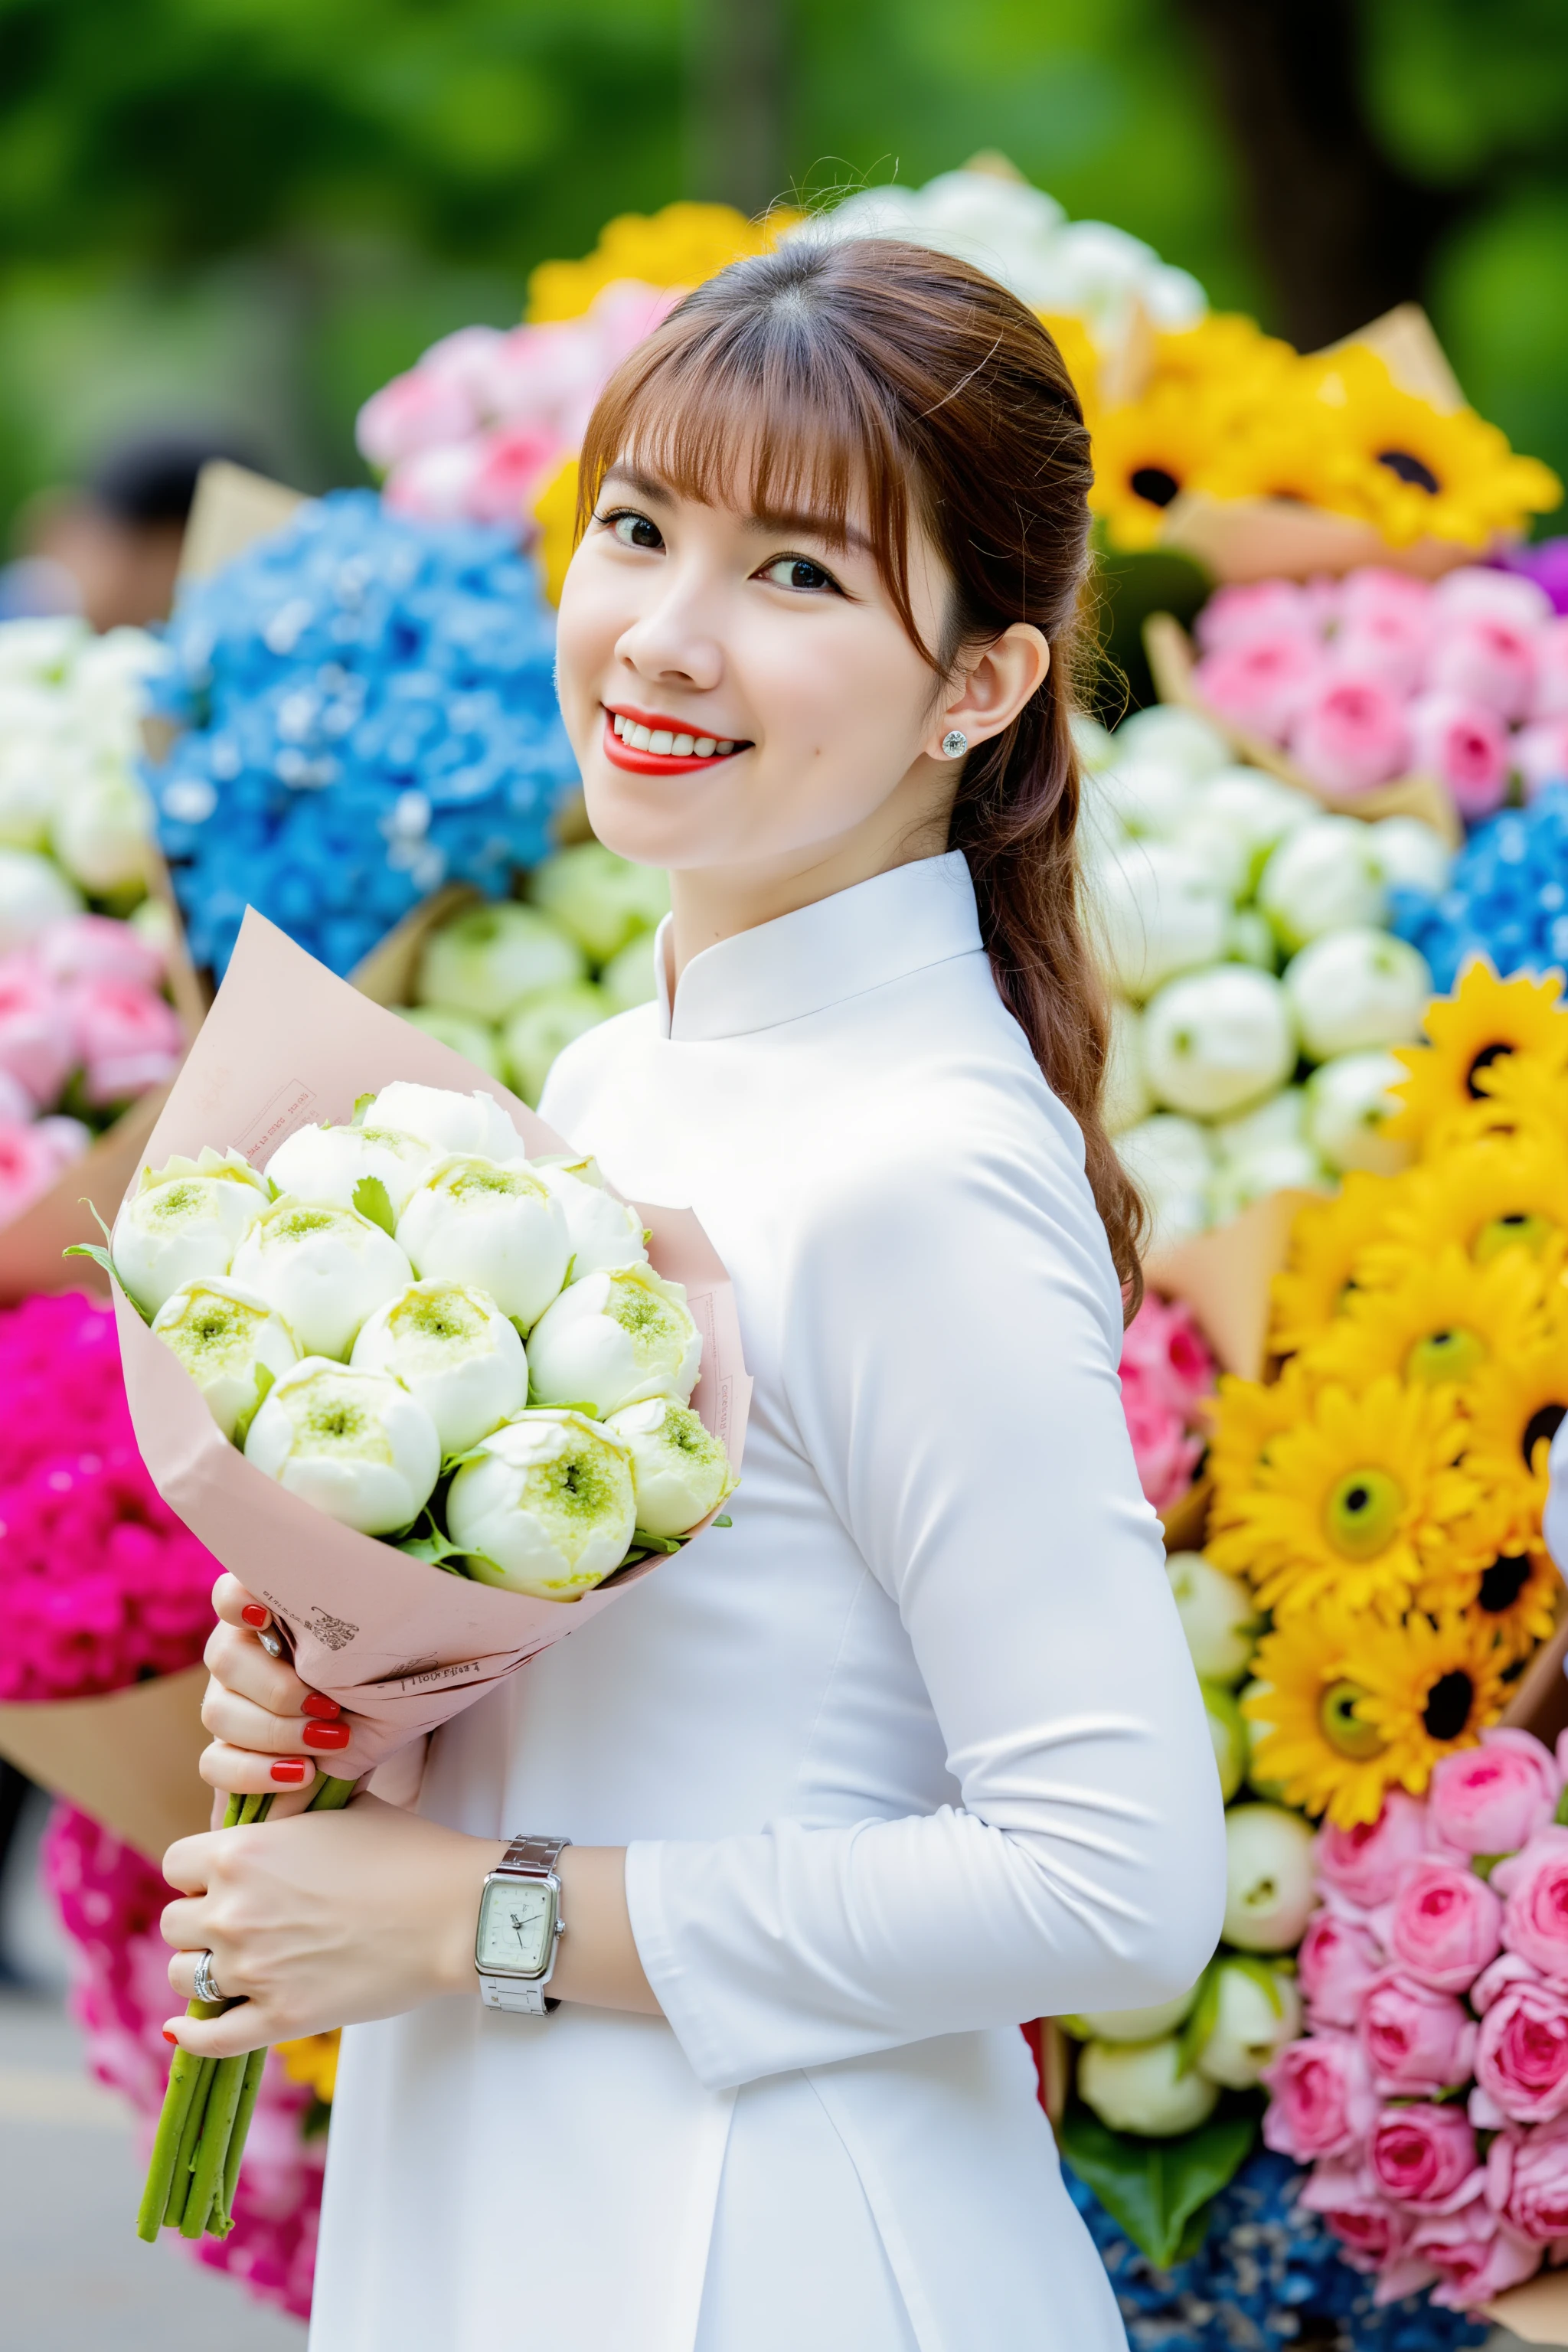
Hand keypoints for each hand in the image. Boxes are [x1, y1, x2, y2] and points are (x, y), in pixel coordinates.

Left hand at [161, 1795, 505, 2057]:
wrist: (455, 1912)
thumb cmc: (407, 1852)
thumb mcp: (342, 1808)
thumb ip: (290, 1812)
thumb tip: (271, 1808)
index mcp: (244, 1851)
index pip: (177, 1864)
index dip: (199, 1872)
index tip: (223, 1879)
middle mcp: (235, 1909)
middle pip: (175, 1924)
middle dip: (202, 1921)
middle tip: (240, 1922)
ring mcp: (253, 1968)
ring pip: (184, 1977)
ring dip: (205, 1970)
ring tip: (238, 1965)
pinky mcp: (280, 2017)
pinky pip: (210, 2039)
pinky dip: (194, 2036)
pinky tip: (186, 2028)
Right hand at [198, 1573, 353, 1818]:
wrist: (373, 1733)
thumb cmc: (376, 1676)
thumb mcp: (372, 1650)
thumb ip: (348, 1629)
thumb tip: (355, 1615)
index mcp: (270, 1615)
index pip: (231, 1594)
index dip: (237, 1601)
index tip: (266, 1616)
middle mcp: (239, 1652)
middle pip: (225, 1659)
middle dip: (279, 1689)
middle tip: (330, 1708)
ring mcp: (225, 1701)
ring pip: (219, 1713)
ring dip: (277, 1732)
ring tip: (331, 1741)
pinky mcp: (224, 1750)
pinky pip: (215, 1764)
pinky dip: (256, 1772)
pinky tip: (302, 1773)